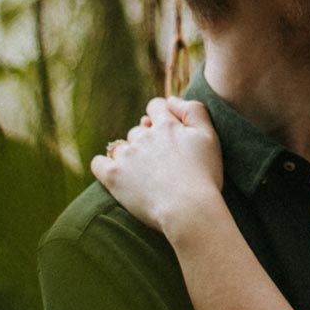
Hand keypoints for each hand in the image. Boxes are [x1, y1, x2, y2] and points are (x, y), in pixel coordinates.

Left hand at [90, 97, 223, 238]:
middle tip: (161, 163)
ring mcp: (126, 156)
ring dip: (129, 155)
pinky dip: (105, 166)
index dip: (161, 117)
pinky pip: (99, 163)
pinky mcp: (113, 176)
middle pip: (139, 129)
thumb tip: (172, 99)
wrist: (189, 210)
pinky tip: (116, 175)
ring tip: (143, 175)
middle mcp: (144, 136)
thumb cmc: (204, 177)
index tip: (167, 134)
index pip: (156, 106)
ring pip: (121, 146)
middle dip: (147, 141)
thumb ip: (194, 110)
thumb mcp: (210, 137)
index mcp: (167, 125)